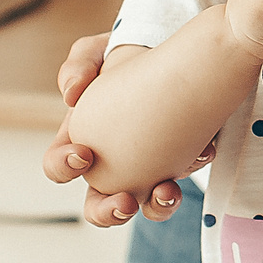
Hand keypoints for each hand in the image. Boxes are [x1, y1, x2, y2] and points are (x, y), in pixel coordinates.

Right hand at [46, 33, 184, 226]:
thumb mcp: (99, 50)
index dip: (64, 166)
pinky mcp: (181, 160)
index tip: (85, 153)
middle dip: (107, 212)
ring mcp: (148, 166)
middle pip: (98, 204)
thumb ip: (79, 64)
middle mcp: (112, 163)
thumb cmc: (130, 55)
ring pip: (145, 205)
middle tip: (124, 202)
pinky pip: (185, 177)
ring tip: (167, 191)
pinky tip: (204, 149)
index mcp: (82, 139)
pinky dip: (193, 168)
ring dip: (156, 207)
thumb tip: (70, 94)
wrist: (179, 51)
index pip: (59, 165)